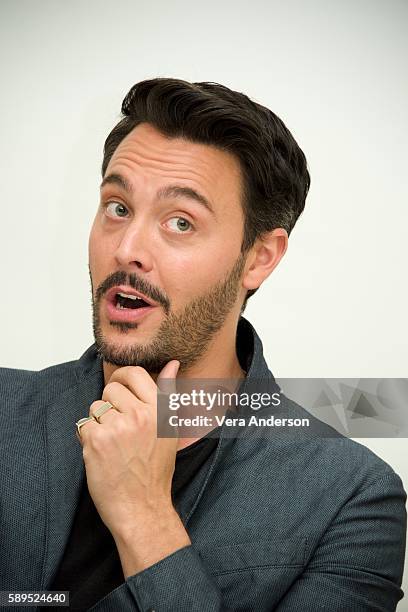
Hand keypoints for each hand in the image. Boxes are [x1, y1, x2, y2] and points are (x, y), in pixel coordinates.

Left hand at [77, 360, 181, 540]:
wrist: (142, 507)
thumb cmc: (155, 469)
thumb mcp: (169, 428)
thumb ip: (168, 393)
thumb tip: (172, 364)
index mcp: (159, 409)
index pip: (134, 374)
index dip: (122, 378)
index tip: (120, 389)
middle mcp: (140, 415)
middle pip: (111, 389)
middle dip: (110, 405)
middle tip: (120, 429)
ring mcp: (117, 427)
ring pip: (96, 407)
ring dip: (99, 422)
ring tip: (113, 444)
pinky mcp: (96, 441)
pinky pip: (84, 425)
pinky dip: (88, 438)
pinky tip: (102, 454)